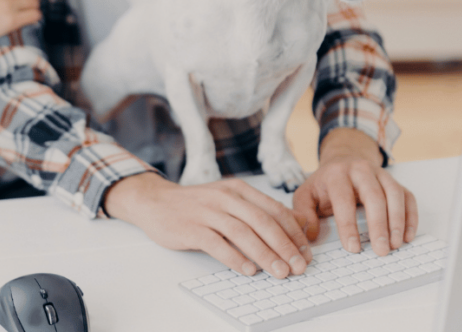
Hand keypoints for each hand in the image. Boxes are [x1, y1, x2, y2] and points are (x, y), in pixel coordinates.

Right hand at [104, 172, 311, 278]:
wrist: (156, 201)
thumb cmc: (197, 204)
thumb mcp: (229, 200)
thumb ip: (258, 210)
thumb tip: (294, 225)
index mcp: (239, 190)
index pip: (274, 210)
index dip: (294, 233)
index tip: (306, 252)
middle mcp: (225, 198)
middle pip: (263, 222)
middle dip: (285, 246)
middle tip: (299, 267)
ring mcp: (208, 212)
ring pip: (243, 234)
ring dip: (265, 255)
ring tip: (280, 273)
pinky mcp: (192, 228)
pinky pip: (218, 244)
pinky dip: (235, 258)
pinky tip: (248, 270)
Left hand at [291, 128, 418, 257]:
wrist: (343, 159)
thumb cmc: (325, 183)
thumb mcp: (306, 194)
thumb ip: (303, 213)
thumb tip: (310, 235)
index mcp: (337, 174)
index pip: (343, 199)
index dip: (348, 224)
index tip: (353, 247)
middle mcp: (361, 170)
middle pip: (374, 195)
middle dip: (379, 224)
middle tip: (381, 250)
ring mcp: (381, 174)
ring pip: (394, 194)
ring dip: (398, 221)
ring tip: (396, 245)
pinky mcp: (395, 181)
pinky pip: (408, 197)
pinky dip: (411, 216)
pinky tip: (408, 236)